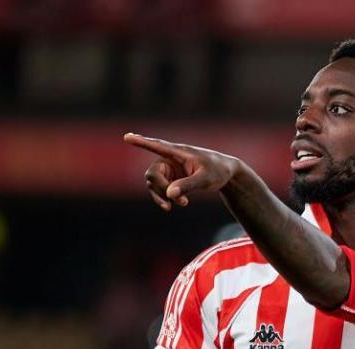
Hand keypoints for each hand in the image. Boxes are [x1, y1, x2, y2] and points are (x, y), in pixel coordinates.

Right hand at [123, 133, 241, 210]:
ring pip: (153, 184)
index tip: (127, 137)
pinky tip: (176, 205)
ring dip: (162, 196)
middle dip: (160, 190)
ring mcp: (169, 169)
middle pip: (152, 174)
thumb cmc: (218, 172)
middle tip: (176, 202)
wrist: (226, 174)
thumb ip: (188, 185)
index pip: (157, 146)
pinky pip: (159, 189)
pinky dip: (165, 198)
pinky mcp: (171, 178)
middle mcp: (170, 159)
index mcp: (178, 152)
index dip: (141, 142)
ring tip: (182, 205)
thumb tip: (170, 194)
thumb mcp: (206, 179)